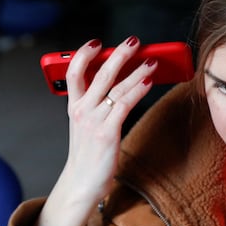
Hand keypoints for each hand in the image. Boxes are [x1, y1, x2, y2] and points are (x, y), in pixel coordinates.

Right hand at [35, 37, 156, 225]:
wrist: (81, 184)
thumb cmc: (88, 155)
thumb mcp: (86, 126)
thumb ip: (96, 104)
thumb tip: (121, 83)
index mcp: (73, 106)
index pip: (72, 73)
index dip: (83, 54)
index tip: (97, 42)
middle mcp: (81, 110)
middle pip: (99, 73)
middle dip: (118, 54)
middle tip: (133, 41)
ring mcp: (93, 121)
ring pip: (117, 87)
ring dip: (137, 71)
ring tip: (152, 61)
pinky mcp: (107, 132)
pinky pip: (124, 104)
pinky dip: (138, 91)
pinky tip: (149, 82)